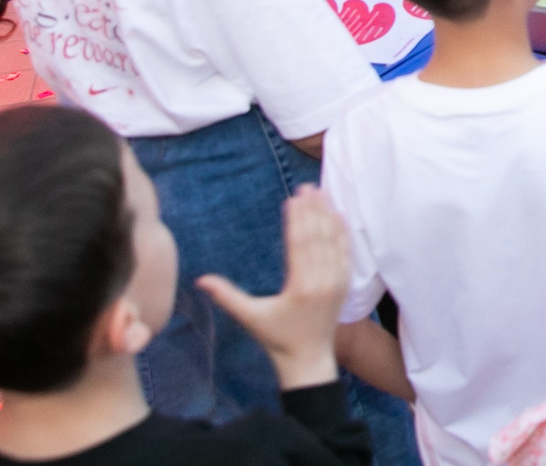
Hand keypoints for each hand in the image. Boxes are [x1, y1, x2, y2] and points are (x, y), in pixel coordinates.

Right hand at [199, 186, 349, 390]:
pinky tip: (336, 213)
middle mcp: (323, 281)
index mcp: (301, 287)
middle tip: (305, 185)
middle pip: (317, 237)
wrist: (309, 358)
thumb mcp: (250, 317)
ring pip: (333, 240)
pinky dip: (341, 230)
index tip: (292, 198)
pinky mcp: (346, 282)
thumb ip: (226, 297)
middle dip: (312, 209)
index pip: (299, 244)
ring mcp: (338, 281)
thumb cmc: (276, 338)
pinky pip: (345, 250)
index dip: (297, 219)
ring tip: (320, 192)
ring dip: (326, 214)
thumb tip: (199, 281)